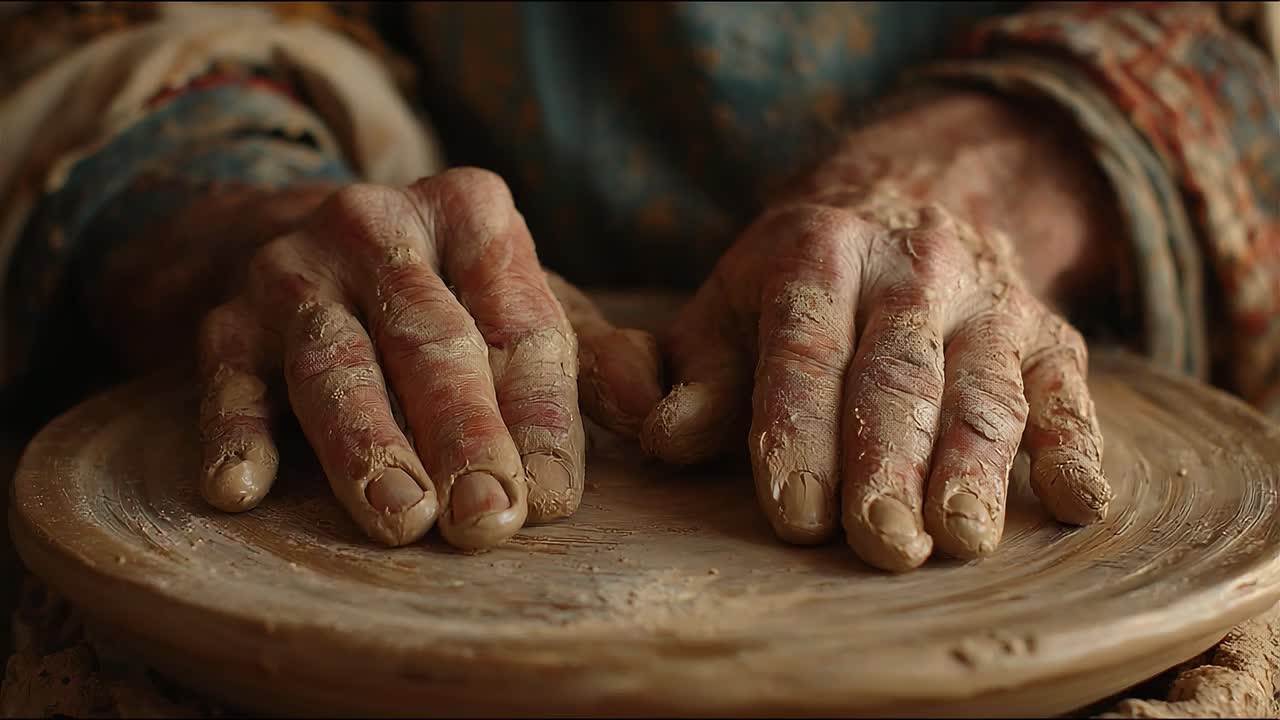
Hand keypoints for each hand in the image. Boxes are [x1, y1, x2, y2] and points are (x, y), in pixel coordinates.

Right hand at [196, 169, 661, 549]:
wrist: (298, 245)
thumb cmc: (441, 296)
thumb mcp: (523, 307)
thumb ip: (597, 361)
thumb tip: (657, 421)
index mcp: (473, 215)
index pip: (520, 327)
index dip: (540, 416)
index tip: (553, 500)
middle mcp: (381, 226)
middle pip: (432, 340)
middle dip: (464, 434)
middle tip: (487, 519)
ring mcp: (296, 269)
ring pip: (336, 363)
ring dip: (368, 446)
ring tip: (401, 519)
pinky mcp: (224, 320)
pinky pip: (228, 380)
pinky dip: (234, 432)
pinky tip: (241, 488)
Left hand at [640, 186, 1112, 571]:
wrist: (911, 204)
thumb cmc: (795, 295)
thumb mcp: (725, 313)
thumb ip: (680, 375)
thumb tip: (654, 433)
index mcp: (817, 253)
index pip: (805, 347)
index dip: (798, 430)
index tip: (793, 512)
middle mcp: (911, 268)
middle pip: (899, 373)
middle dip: (888, 460)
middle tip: (880, 543)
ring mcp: (990, 301)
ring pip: (985, 388)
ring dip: (976, 466)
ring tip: (959, 537)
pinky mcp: (1051, 336)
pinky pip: (1068, 392)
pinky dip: (1076, 447)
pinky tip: (1080, 504)